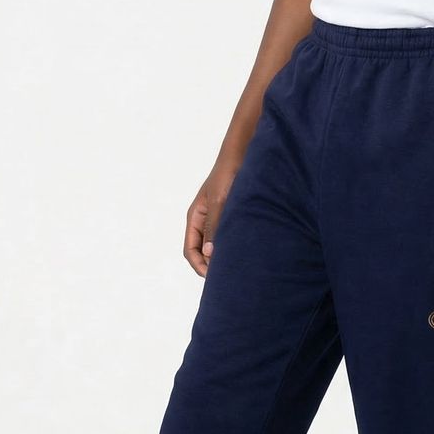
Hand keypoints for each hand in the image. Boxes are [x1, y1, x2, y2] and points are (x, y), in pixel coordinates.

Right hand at [183, 156, 239, 276]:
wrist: (242, 155)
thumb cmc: (228, 174)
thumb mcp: (220, 201)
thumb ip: (215, 226)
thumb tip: (210, 253)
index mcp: (195, 218)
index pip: (190, 250)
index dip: (199, 266)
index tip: (213, 277)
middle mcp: (204, 222)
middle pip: (201, 253)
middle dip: (210, 266)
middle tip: (227, 277)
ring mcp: (216, 220)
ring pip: (214, 247)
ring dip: (222, 258)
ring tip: (236, 268)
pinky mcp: (230, 218)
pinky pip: (226, 239)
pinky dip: (231, 248)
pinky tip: (244, 254)